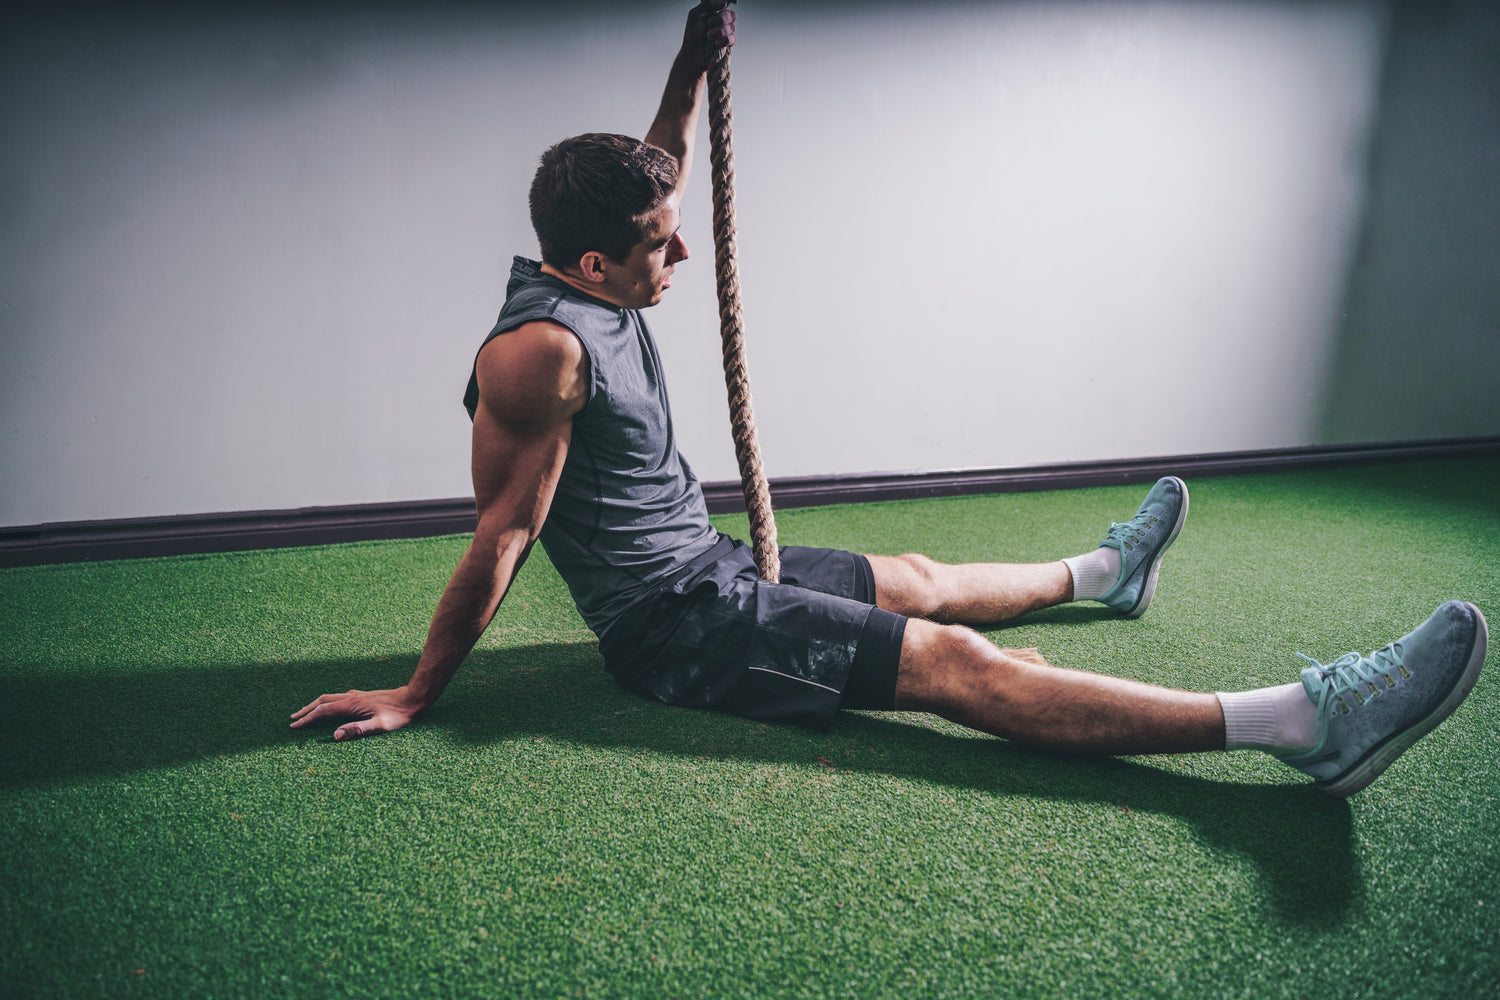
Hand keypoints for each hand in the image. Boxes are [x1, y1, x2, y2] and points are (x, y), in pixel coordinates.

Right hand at [289, 686, 424, 740]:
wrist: (413, 699)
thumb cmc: (398, 715)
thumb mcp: (379, 726)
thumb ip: (358, 730)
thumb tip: (335, 735)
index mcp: (351, 704)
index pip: (322, 712)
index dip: (307, 719)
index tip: (293, 727)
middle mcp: (351, 697)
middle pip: (322, 701)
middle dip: (306, 710)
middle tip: (292, 719)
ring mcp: (357, 695)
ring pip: (330, 698)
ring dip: (316, 705)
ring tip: (306, 712)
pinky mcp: (363, 696)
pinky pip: (339, 698)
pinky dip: (328, 702)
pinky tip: (332, 707)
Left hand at [679, 0, 736, 74]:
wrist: (692, 54)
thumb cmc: (692, 35)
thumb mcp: (695, 15)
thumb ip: (707, 4)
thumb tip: (724, 2)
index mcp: (714, 11)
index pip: (727, 2)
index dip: (731, 0)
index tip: (735, 1)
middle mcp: (722, 20)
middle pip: (731, 14)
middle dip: (720, 18)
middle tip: (708, 23)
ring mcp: (726, 32)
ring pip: (732, 27)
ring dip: (719, 31)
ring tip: (708, 36)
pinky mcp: (728, 44)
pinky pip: (733, 38)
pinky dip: (724, 40)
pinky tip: (715, 43)